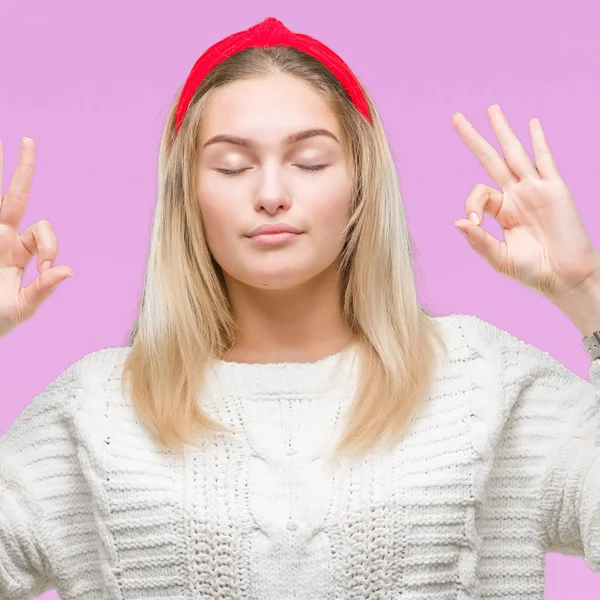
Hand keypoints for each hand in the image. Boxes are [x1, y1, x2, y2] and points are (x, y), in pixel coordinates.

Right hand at [0, 137, 73, 337]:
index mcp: (19, 251)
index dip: (49, 243)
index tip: (46, 265)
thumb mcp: (23, 306)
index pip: (41, 230)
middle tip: (28, 140)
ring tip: (5, 141)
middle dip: (20, 169)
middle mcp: (1, 237)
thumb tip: (69, 270)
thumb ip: (43, 289)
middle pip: (12, 195)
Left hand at [451, 104, 599, 304]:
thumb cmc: (532, 270)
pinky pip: (545, 161)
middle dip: (474, 138)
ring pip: (515, 153)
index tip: (473, 222)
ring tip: (491, 109)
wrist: (565, 277)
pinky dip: (538, 142)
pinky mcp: (555, 190)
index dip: (471, 204)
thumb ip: (478, 240)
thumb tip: (457, 221)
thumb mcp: (499, 257)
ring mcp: (535, 189)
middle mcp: (517, 195)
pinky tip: (532, 123)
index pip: (479, 193)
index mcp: (502, 210)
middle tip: (456, 117)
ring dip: (503, 131)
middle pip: (491, 159)